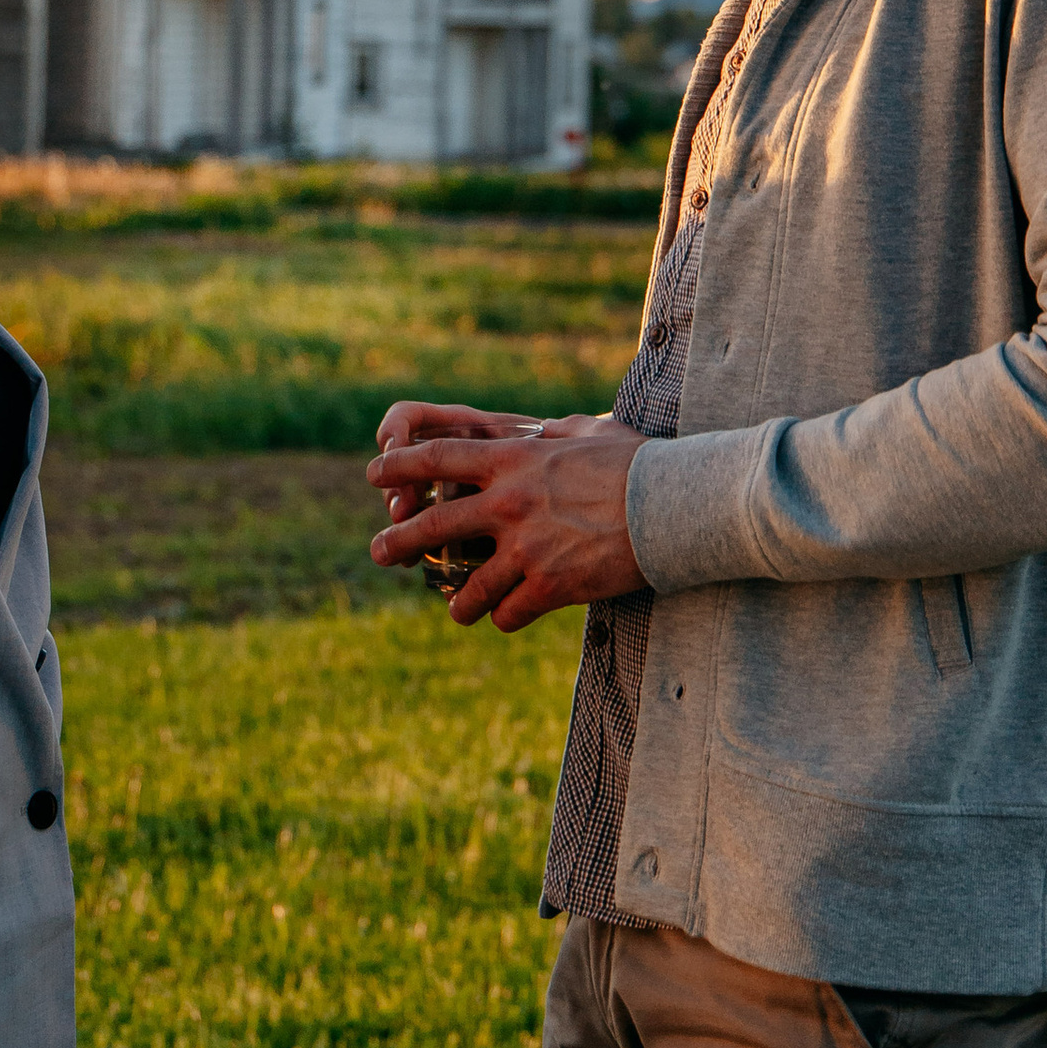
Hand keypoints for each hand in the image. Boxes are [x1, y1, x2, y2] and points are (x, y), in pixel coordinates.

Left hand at [365, 414, 639, 632]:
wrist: (673, 506)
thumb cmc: (639, 463)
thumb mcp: (591, 432)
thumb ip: (559, 433)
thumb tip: (549, 430)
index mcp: (513, 460)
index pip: (438, 458)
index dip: (399, 467)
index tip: (374, 474)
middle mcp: (508, 503)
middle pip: (433, 526)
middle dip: (397, 541)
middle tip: (378, 551)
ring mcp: (526, 549)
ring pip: (468, 587)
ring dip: (458, 602)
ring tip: (455, 609)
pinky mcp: (549, 586)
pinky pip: (509, 613)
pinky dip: (506, 617)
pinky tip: (509, 617)